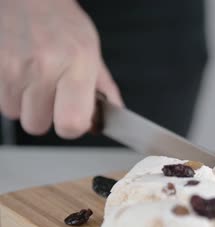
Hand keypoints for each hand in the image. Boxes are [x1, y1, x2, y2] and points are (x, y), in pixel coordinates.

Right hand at [0, 0, 121, 137]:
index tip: (73, 118)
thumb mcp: (92, 50)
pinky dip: (10, 94)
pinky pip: (1, 102)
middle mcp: (44, 68)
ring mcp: (13, 68)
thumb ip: (103, 87)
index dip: (72, 127)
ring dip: (26, 104)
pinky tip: (20, 74)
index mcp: (76, 65)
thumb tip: (114, 112)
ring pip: (17, 115)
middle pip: (39, 126)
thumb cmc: (60, 22)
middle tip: (51, 93)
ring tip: (34, 80)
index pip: (71, 124)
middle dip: (46, 115)